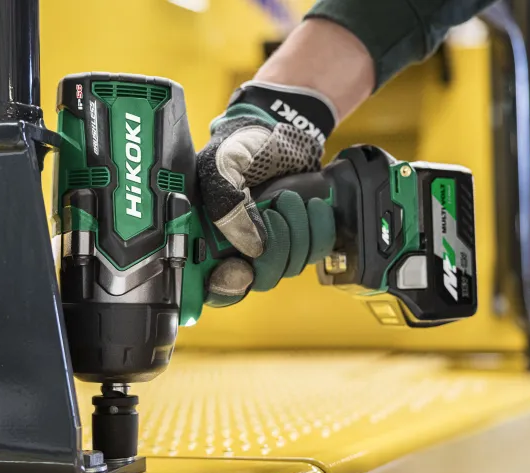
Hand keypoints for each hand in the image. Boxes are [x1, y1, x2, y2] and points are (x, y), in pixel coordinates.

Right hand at [197, 81, 337, 305]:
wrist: (276, 128)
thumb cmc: (239, 146)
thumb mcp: (221, 165)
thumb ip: (225, 203)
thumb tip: (252, 246)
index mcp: (208, 239)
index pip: (213, 285)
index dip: (226, 287)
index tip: (241, 269)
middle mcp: (238, 249)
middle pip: (260, 279)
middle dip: (275, 246)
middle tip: (275, 210)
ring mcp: (272, 247)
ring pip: (290, 267)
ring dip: (298, 230)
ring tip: (290, 197)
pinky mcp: (302, 238)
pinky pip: (316, 252)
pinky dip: (320, 229)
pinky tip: (314, 206)